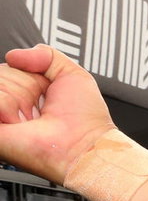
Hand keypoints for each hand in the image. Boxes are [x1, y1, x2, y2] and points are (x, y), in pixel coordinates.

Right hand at [0, 46, 116, 183]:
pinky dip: (6, 105)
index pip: (10, 66)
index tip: (46, 90)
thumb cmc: (85, 120)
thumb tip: (12, 55)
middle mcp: (9, 104)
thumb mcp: (72, 74)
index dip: (30, 74)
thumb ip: (45, 54)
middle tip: (40, 108)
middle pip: (1, 72)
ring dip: (19, 96)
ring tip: (31, 118)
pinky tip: (19, 122)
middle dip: (26, 85)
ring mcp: (0, 117)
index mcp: (25, 93)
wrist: (84, 147)